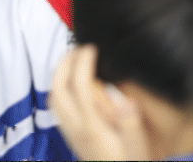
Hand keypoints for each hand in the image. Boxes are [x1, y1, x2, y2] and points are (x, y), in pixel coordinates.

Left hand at [50, 45, 150, 160]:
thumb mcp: (139, 145)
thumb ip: (131, 124)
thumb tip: (125, 101)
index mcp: (93, 127)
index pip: (80, 88)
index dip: (83, 64)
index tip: (93, 48)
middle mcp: (77, 129)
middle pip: (58, 91)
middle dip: (65, 64)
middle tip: (79, 47)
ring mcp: (72, 133)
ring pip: (54, 99)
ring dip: (60, 75)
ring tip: (75, 59)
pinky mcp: (73, 136)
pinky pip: (57, 107)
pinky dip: (61, 87)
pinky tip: (74, 82)